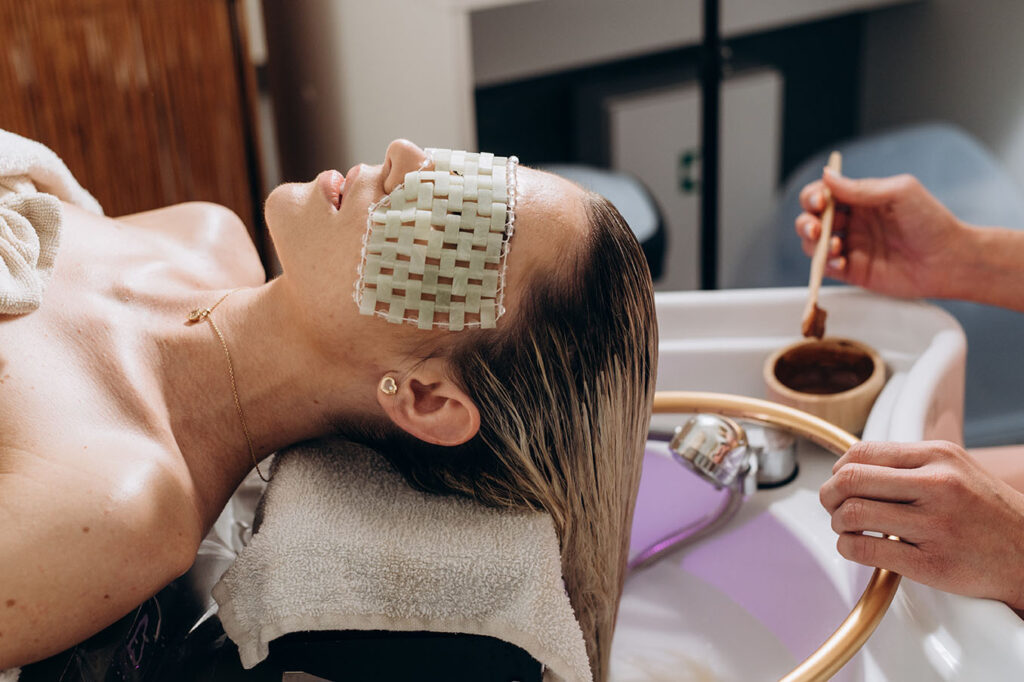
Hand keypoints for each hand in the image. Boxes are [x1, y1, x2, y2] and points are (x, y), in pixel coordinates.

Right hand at [795, 171, 965, 298]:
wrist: (949, 260)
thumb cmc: (932, 222)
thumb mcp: (899, 193)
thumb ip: (861, 188)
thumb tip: (828, 176)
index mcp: (861, 199)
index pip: (824, 194)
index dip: (814, 196)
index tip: (821, 201)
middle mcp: (853, 222)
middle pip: (811, 219)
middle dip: (806, 222)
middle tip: (817, 227)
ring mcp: (852, 247)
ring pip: (813, 244)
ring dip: (815, 243)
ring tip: (835, 246)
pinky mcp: (854, 271)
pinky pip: (827, 268)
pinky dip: (826, 265)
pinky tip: (840, 262)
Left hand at [820, 440, 1023, 607]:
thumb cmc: (989, 514)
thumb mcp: (956, 469)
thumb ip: (910, 464)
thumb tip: (854, 465)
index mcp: (939, 457)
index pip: (862, 452)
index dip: (839, 469)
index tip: (840, 482)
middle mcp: (938, 486)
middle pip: (850, 480)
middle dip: (829, 495)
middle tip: (833, 506)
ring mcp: (936, 525)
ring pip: (853, 514)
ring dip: (838, 523)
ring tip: (847, 528)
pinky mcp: (933, 564)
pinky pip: (867, 551)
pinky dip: (848, 548)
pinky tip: (856, 547)